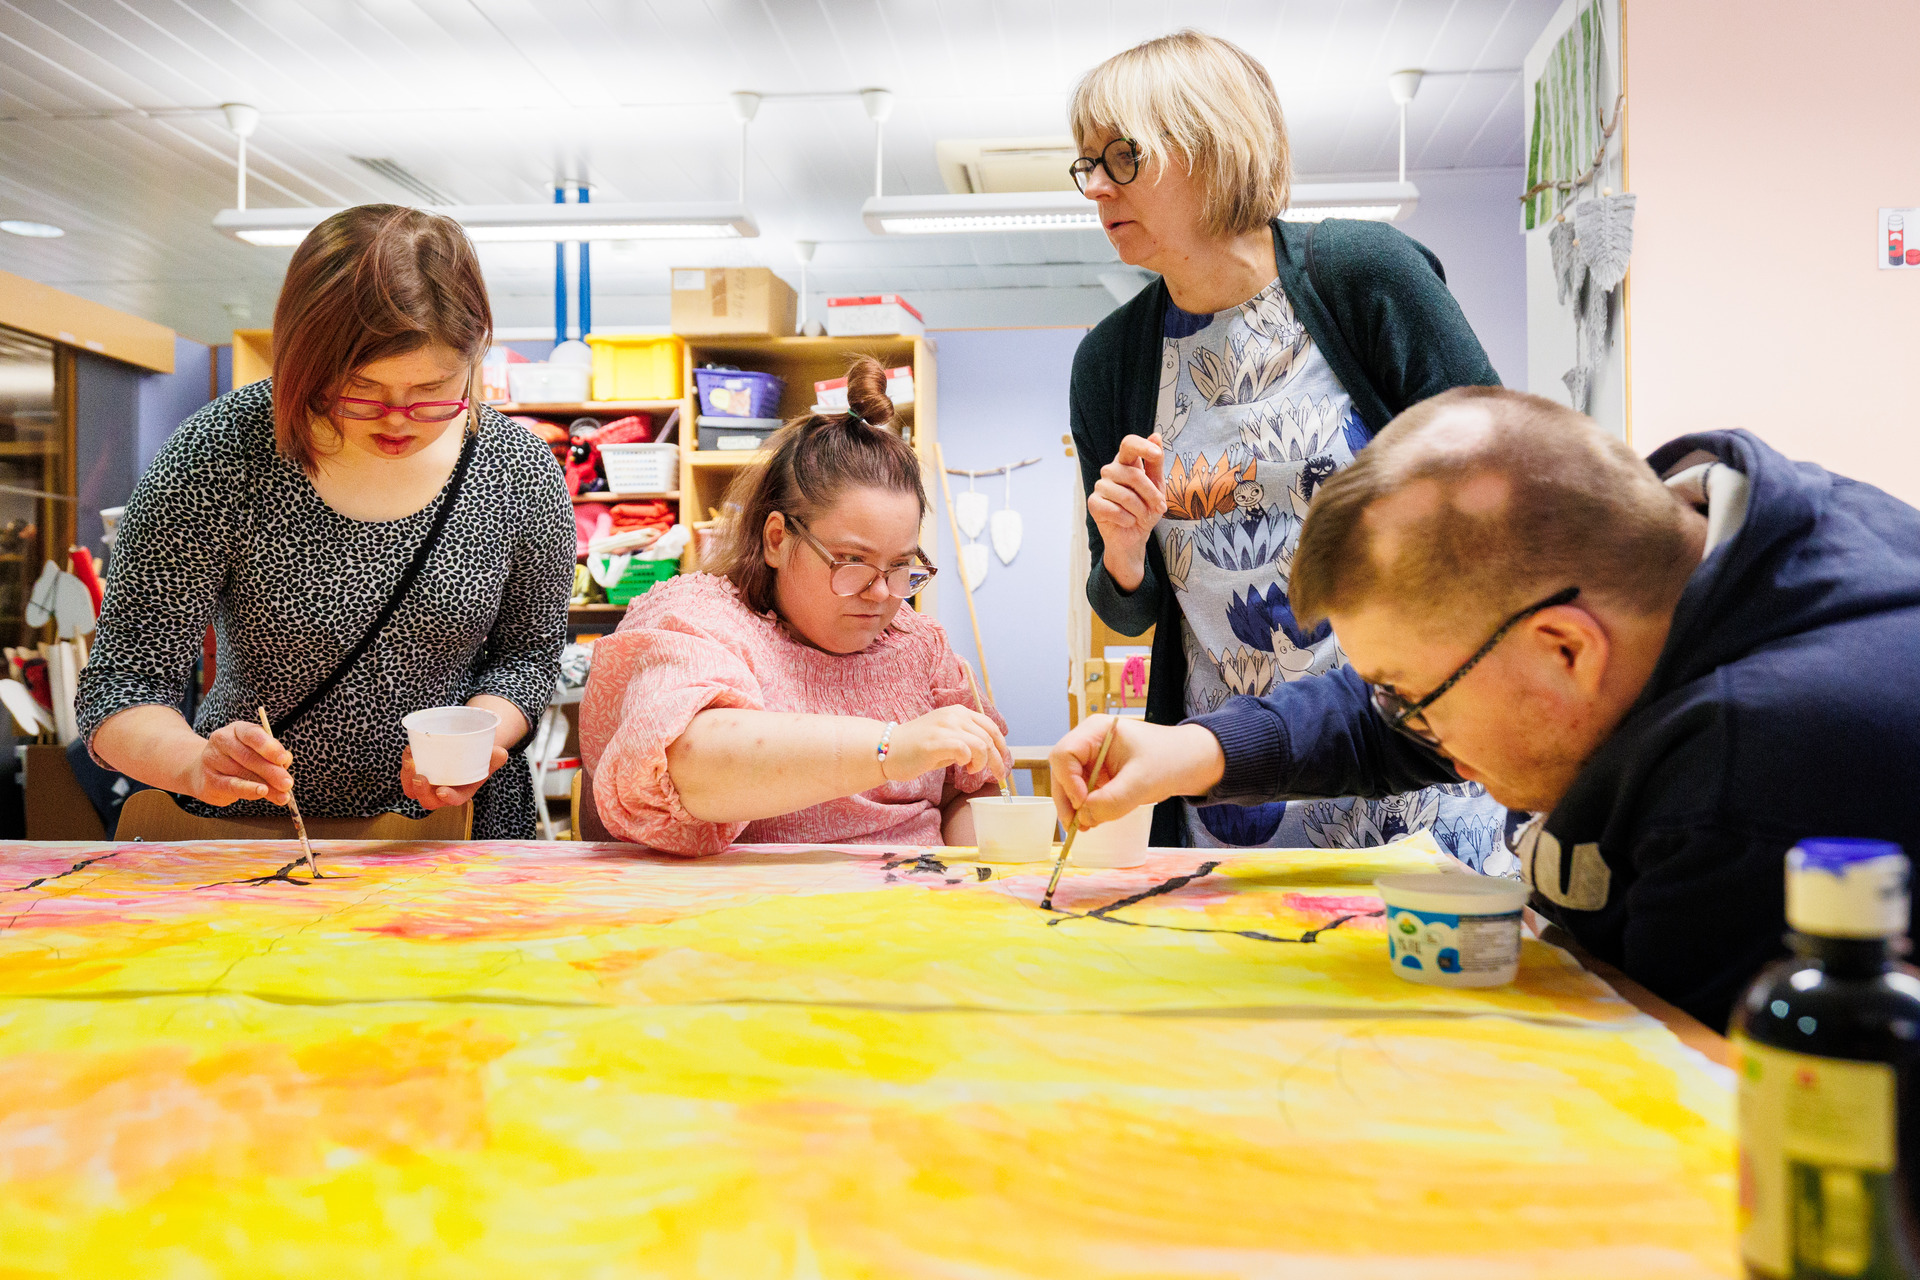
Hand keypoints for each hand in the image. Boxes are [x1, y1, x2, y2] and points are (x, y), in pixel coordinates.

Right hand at [185, 720, 294, 806]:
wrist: (203, 771)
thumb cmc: (239, 759)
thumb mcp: (257, 751)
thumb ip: (273, 755)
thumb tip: (286, 760)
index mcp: (237, 729)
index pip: (252, 734)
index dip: (269, 746)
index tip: (283, 759)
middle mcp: (222, 741)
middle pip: (248, 757)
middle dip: (272, 771)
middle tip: (288, 783)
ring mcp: (212, 760)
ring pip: (242, 773)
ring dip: (266, 786)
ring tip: (282, 795)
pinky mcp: (208, 780)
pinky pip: (232, 786)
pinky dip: (249, 790)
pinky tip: (262, 793)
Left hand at [400, 744, 508, 810]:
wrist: (469, 750)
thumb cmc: (480, 758)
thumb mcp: (491, 757)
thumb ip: (495, 757)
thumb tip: (501, 753)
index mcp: (462, 791)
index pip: (455, 800)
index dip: (448, 797)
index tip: (442, 791)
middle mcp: (443, 792)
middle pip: (428, 800)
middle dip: (421, 790)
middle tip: (419, 775)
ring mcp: (429, 784)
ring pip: (412, 789)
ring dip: (407, 777)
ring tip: (410, 759)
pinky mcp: (419, 773)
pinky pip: (407, 775)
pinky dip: (406, 764)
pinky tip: (409, 750)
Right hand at [884, 706, 1009, 783]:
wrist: (886, 749)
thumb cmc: (916, 748)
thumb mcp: (946, 737)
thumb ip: (966, 740)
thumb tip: (989, 753)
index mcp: (958, 711)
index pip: (990, 726)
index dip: (1001, 746)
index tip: (1002, 761)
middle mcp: (954, 715)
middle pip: (989, 738)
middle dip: (996, 760)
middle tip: (996, 775)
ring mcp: (945, 727)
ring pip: (981, 745)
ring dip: (981, 763)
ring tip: (969, 769)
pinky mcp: (936, 741)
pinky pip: (965, 750)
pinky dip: (968, 761)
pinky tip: (959, 766)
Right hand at [1049, 716, 1225, 829]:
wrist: (1191, 763)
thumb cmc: (1170, 760)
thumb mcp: (1141, 782)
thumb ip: (1111, 801)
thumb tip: (1083, 818)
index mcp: (1096, 730)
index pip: (1064, 754)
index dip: (1068, 781)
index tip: (1083, 804)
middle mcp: (1089, 742)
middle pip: (1061, 771)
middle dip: (1067, 799)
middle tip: (1075, 825)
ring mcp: (1093, 758)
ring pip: (1069, 784)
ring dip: (1074, 806)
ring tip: (1085, 826)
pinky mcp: (1100, 774)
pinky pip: (1083, 792)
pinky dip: (1085, 807)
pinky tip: (1093, 820)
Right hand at [1087, 433, 1165, 590]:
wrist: (1134, 535)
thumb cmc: (1146, 508)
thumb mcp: (1158, 486)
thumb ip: (1155, 463)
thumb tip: (1156, 435)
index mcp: (1126, 462)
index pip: (1129, 444)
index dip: (1142, 446)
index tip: (1157, 454)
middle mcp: (1111, 470)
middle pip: (1133, 474)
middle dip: (1151, 494)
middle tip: (1160, 507)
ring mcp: (1100, 486)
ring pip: (1125, 495)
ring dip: (1140, 510)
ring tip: (1142, 516)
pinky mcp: (1093, 503)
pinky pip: (1114, 510)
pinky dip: (1127, 519)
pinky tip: (1128, 521)